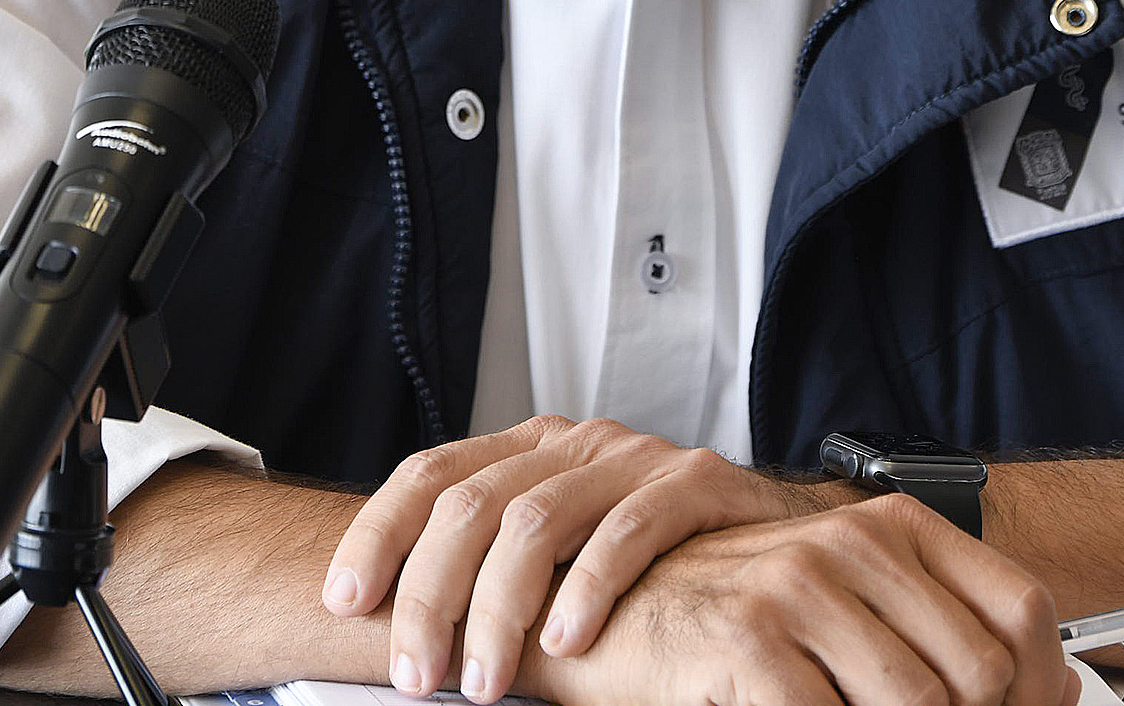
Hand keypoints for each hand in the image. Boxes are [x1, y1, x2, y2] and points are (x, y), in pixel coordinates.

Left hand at [322, 414, 825, 699]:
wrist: (779, 536)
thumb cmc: (657, 559)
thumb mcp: (563, 550)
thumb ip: (496, 564)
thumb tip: (401, 629)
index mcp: (526, 447)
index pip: (429, 474)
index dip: (378, 533)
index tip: (343, 601)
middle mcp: (572, 442)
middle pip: (472, 504)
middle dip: (431, 595)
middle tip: (415, 677)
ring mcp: (633, 457)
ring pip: (538, 519)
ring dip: (499, 609)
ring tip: (485, 683)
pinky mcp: (694, 482)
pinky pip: (629, 529)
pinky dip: (589, 587)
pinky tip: (567, 642)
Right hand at [529, 492, 1075, 705]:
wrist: (603, 615)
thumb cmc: (731, 619)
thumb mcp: (848, 606)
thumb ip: (940, 632)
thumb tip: (1058, 689)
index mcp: (891, 527)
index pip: (1021, 611)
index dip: (1038, 688)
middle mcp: (851, 543)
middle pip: (978, 673)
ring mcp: (798, 588)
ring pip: (916, 704)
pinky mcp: (750, 642)